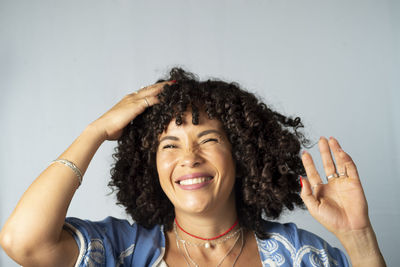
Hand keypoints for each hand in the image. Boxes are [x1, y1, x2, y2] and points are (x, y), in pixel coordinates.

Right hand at [91, 81, 174, 140]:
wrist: (103, 128)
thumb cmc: (111, 129)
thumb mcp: (125, 123)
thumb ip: (132, 122)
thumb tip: (136, 127)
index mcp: (128, 100)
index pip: (144, 92)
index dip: (153, 89)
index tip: (162, 88)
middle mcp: (131, 97)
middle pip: (150, 88)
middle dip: (162, 85)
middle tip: (173, 81)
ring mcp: (134, 100)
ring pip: (152, 90)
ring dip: (164, 87)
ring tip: (174, 84)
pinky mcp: (136, 106)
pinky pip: (152, 100)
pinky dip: (161, 97)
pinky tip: (168, 97)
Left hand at [301, 137, 385, 265]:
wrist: (349, 228)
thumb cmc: (331, 221)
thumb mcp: (313, 207)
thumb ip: (305, 193)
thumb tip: (301, 178)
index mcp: (320, 189)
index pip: (313, 172)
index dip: (308, 163)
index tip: (304, 152)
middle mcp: (331, 184)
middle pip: (327, 163)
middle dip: (323, 152)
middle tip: (320, 139)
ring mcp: (343, 182)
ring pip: (338, 163)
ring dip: (335, 151)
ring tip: (331, 139)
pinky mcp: (354, 182)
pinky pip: (350, 168)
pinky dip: (345, 159)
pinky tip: (340, 151)